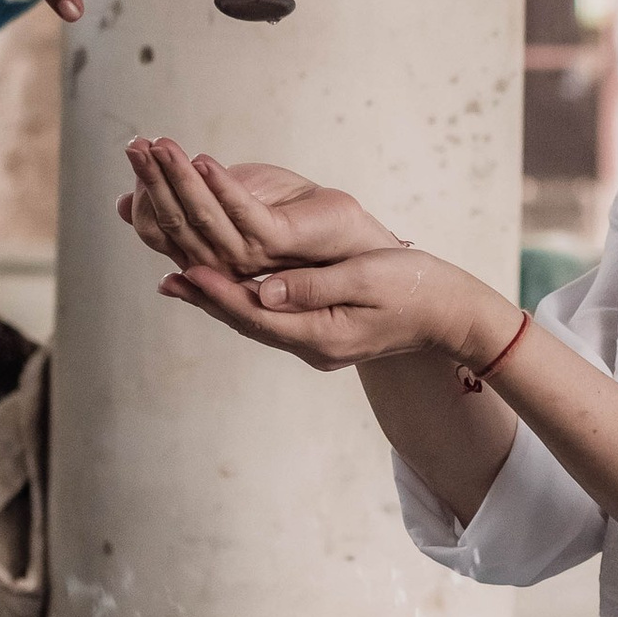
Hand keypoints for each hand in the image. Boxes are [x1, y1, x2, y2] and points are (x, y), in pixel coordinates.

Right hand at [118, 145, 404, 273]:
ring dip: (179, 179)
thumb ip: (187, 202)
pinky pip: (242, 213)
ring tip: (161, 145)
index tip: (134, 150)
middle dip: (152, 179)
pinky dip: (221, 187)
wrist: (350, 236)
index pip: (158, 228)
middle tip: (134, 145)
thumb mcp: (231, 199)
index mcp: (205, 257)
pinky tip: (203, 161)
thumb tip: (124, 201)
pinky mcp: (279, 241)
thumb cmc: (291, 214)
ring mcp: (250, 256)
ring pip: (202, 217)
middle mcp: (221, 265)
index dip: (144, 189)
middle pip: (174, 222)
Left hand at [153, 236, 504, 378]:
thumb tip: (263, 288)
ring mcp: (316, 344)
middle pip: (248, 322)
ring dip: (219, 299)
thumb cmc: (415, 287)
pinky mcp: (320, 334)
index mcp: (322, 335)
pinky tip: (225, 284)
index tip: (184, 270)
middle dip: (207, 297)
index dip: (218, 292)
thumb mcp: (366, 278)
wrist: (450, 315)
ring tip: (180, 278)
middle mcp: (312, 346)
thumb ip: (314, 285)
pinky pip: (271, 317)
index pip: (257, 314)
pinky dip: (243, 300)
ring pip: (256, 321)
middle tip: (167, 276)